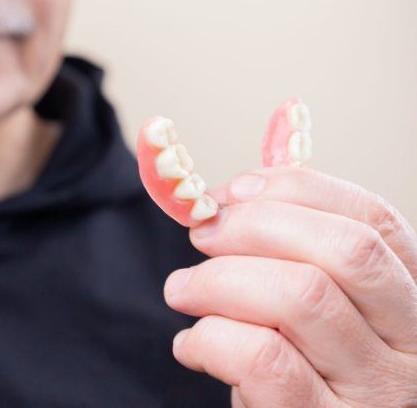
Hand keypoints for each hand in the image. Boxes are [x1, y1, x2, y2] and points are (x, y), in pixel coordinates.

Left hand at [164, 166, 416, 406]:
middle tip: (202, 233)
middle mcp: (409, 340)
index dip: (296, 189)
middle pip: (343, 249)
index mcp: (407, 293)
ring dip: (218, 280)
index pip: (371, 217)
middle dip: (255, 226)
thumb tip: (234, 196)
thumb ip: (291, 250)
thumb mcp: (313, 301)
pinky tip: (191, 345)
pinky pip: (264, 359)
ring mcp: (375, 390)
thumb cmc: (301, 359)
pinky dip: (211, 338)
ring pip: (299, 297)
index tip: (234, 192)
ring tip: (182, 288)